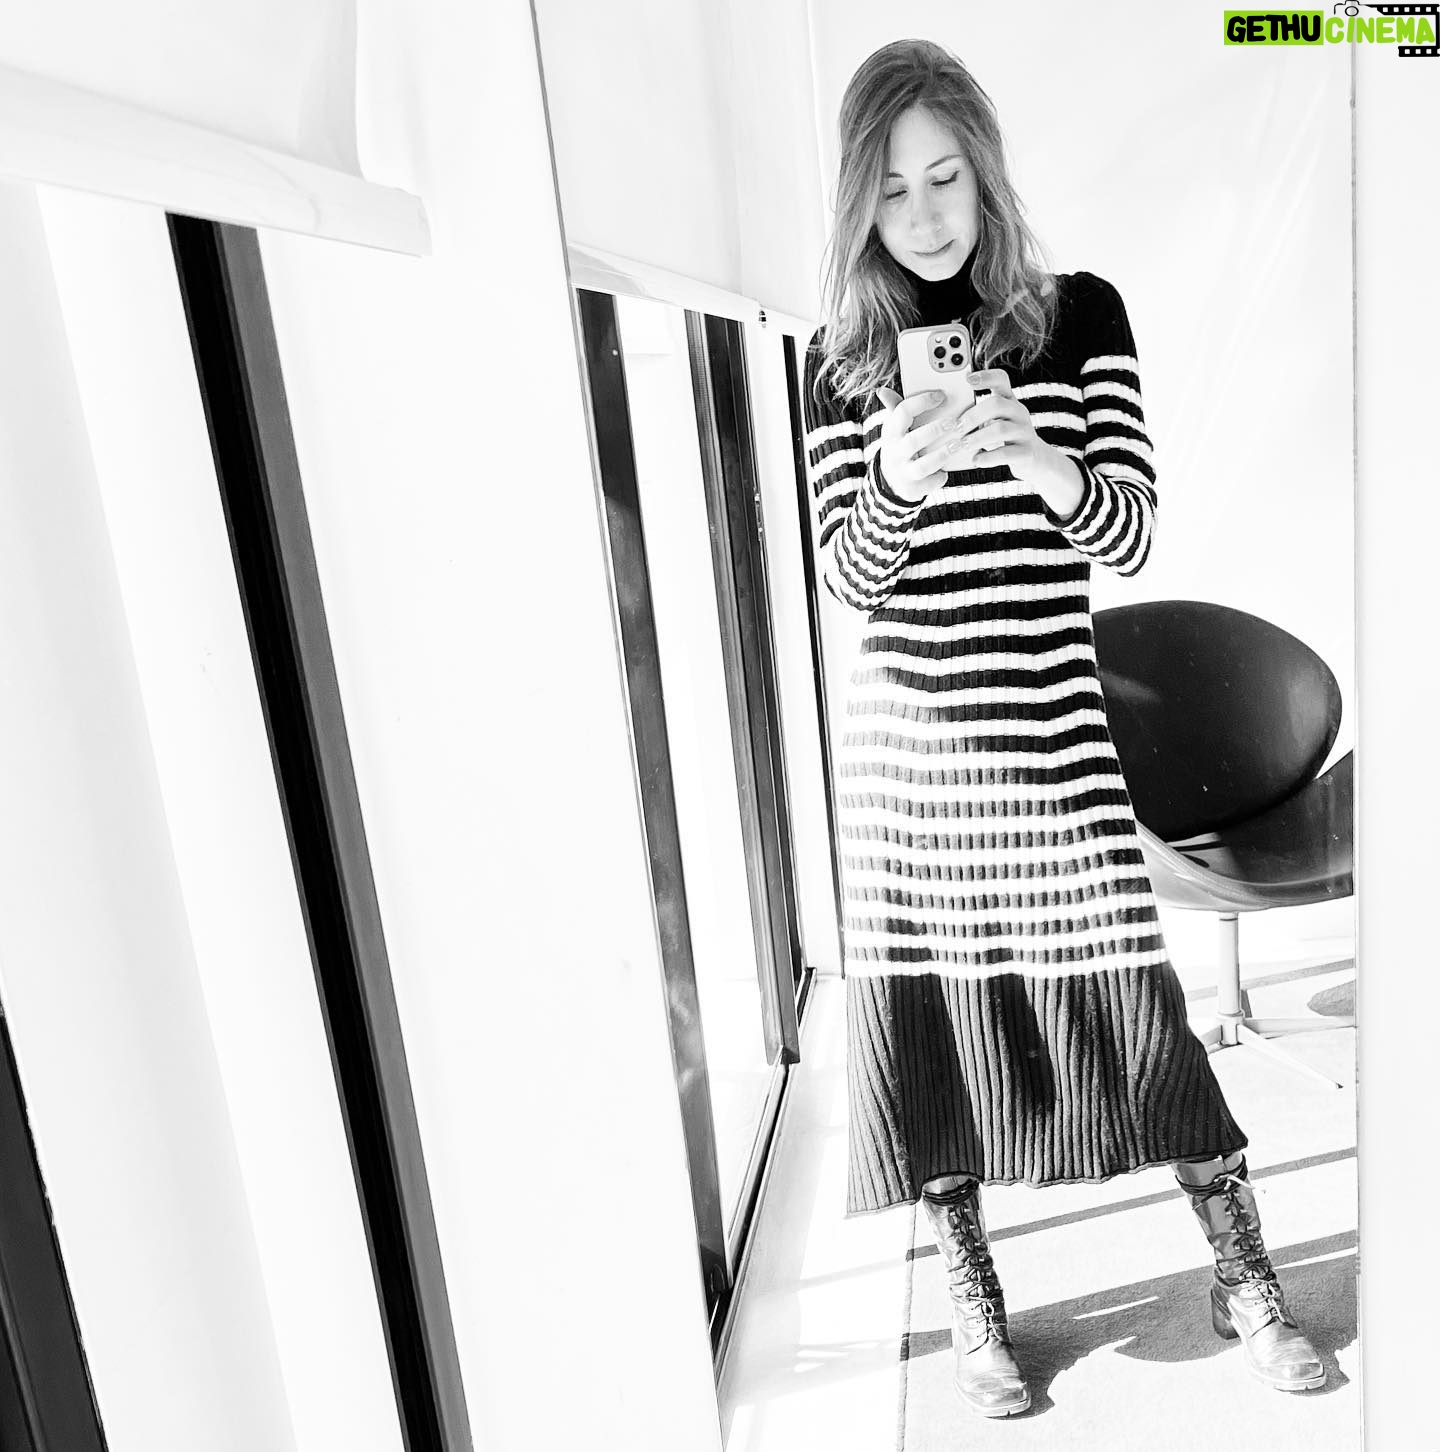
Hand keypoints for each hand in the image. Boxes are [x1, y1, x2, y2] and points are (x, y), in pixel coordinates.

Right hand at [873, 386, 968, 502]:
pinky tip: (946, 471)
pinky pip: (929, 483)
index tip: (941, 395)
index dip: (922, 402)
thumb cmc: (900, 446)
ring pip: (923, 466)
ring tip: (958, 445)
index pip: (902, 412)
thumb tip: (882, 390)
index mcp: (891, 432)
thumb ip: (895, 408)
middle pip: (913, 441)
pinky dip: (939, 478)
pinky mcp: (913, 488)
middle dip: (935, 431)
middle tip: (955, 422)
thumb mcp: (895, 429)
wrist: (891, 481)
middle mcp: (895, 452)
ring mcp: (903, 472)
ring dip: (942, 455)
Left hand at [950, 370, 1084, 515]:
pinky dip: (988, 457)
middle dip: (972, 416)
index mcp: (1008, 400)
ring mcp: (1025, 431)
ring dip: (976, 437)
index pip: (1001, 379)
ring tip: (961, 445)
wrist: (1034, 459)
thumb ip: (976, 414)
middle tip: (955, 428)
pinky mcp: (1027, 452)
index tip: (967, 378)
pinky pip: (1007, 453)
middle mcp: (1019, 412)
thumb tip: (944, 415)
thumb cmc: (1004, 437)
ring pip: (1000, 429)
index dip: (986, 376)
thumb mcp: (993, 420)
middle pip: (996, 404)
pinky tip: (975, 460)